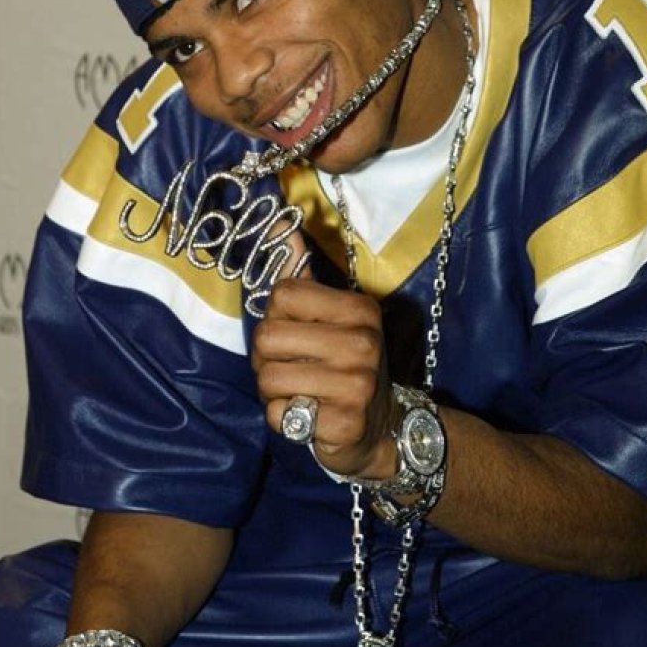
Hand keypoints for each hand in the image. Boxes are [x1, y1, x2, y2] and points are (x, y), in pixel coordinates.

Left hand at [251, 268, 396, 478]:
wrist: (380, 424)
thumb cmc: (344, 362)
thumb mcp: (331, 314)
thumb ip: (303, 270)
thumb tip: (281, 221)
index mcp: (359, 308)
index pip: (282, 295)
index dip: (275, 316)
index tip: (293, 332)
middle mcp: (363, 343)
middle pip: (267, 337)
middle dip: (265, 357)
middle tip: (288, 366)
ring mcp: (358, 386)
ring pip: (269, 378)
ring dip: (272, 390)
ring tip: (297, 390)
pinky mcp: (345, 424)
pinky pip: (279, 414)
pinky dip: (283, 417)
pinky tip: (307, 415)